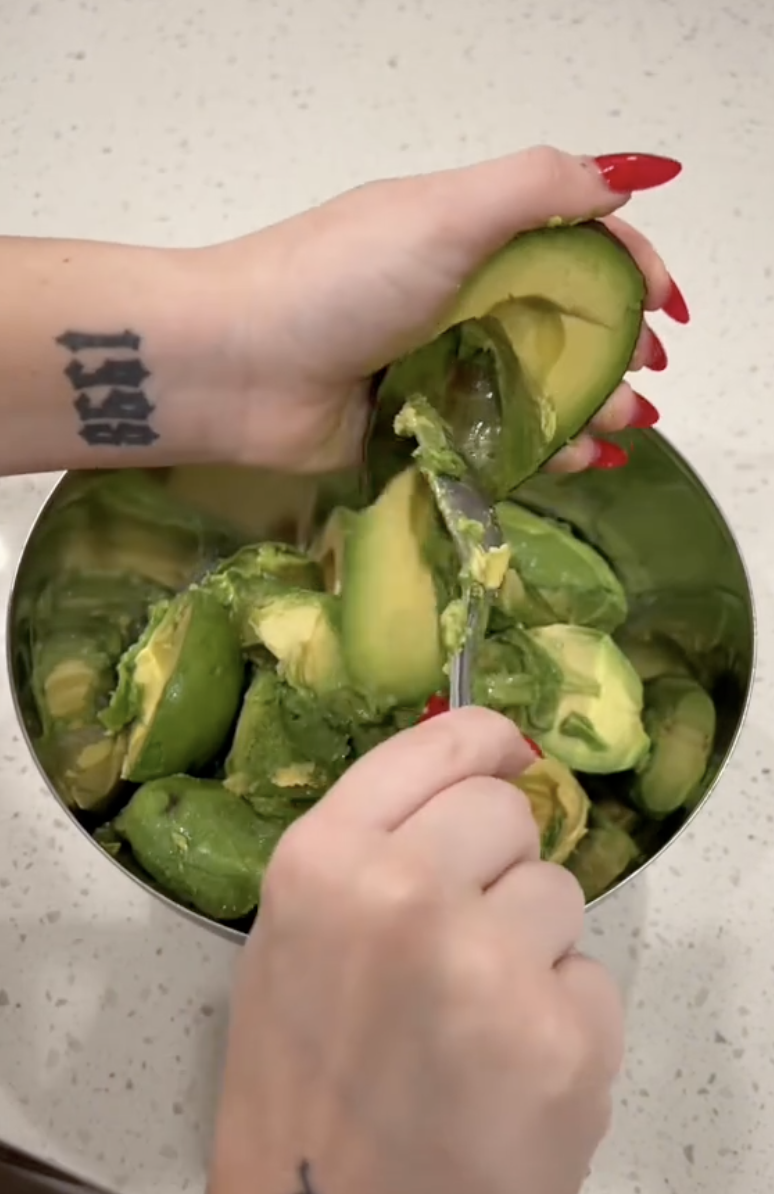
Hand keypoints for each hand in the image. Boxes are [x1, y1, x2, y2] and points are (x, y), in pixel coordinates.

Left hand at [205, 146, 685, 472]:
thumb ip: (537, 188)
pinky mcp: (413, 427)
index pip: (568, 240)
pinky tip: (574, 460)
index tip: (666, 308)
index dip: (627, 267)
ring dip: (586, 404)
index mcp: (464, 235)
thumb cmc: (336, 281)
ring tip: (618, 427)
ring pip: (531, 385)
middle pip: (558, 319)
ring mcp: (433, 366)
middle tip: (643, 379)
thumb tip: (620, 184)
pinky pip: (492, 439)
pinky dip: (538, 449)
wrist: (234, 368)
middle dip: (614, 346)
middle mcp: (453, 297)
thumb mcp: (443, 211)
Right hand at [209, 708, 623, 1193]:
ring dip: (530, 944)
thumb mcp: (293, 937)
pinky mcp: (561, 1039)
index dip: (486, 743)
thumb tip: (480, 767)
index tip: (511, 751)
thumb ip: (370, 845)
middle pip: (510, 813)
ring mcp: (488, 965)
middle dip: (498, 862)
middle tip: (461, 935)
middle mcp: (405, 894)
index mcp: (324, 862)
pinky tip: (509, 1069)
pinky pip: (592, 977)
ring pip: (559, 892)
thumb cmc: (302, 1084)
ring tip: (475, 1018)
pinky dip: (562, 1018)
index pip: (441, 745)